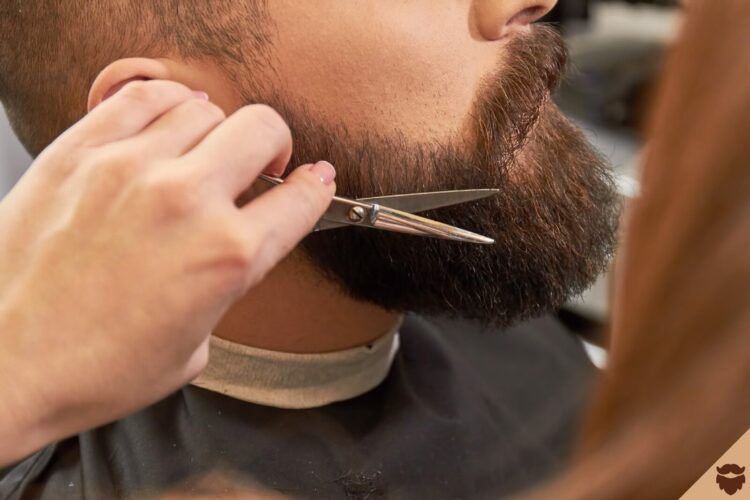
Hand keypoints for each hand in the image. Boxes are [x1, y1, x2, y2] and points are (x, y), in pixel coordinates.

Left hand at [0, 80, 335, 463]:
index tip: (315, 181)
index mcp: (228, 257)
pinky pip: (142, 97)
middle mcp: (188, 202)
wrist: (5, 366)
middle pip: (263, 130)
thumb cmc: (97, 369)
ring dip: (218, 130)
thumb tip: (230, 252)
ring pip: (205, 109)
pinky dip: (168, 103)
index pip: (301, 199)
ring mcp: (131, 170)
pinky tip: (167, 124)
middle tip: (262, 165)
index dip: (316, 187)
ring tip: (205, 150)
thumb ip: (224, 288)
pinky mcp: (80, 154)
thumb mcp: (197, 347)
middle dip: (275, 146)